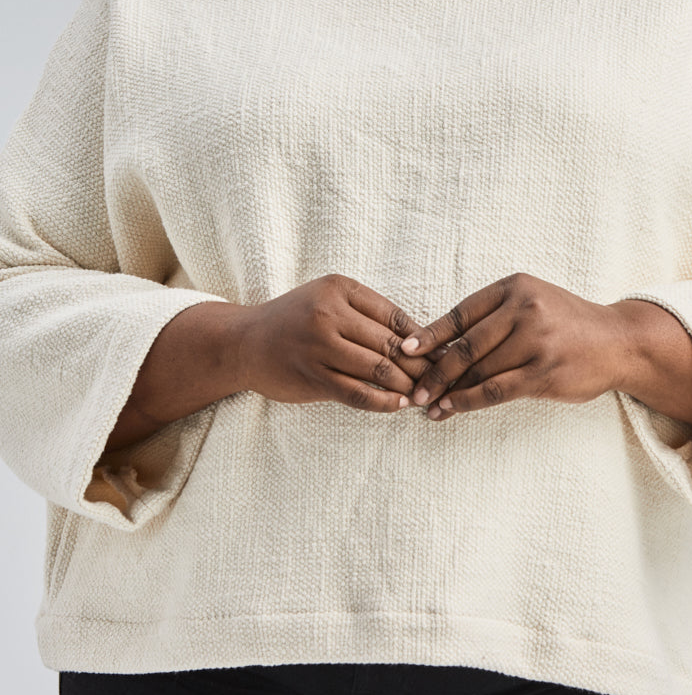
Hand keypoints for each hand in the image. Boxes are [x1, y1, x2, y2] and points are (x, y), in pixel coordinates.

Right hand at [238, 273, 431, 411]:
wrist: (244, 342)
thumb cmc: (294, 320)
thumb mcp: (328, 300)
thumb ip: (367, 314)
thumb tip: (421, 337)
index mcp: (339, 289)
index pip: (395, 317)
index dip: (424, 339)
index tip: (444, 353)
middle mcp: (329, 314)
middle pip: (391, 344)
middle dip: (422, 365)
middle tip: (443, 379)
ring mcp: (319, 347)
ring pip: (378, 370)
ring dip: (407, 385)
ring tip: (425, 394)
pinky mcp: (312, 377)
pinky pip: (357, 393)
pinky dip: (383, 401)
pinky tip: (399, 405)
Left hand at [399, 272, 627, 419]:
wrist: (619, 342)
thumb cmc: (568, 324)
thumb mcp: (533, 304)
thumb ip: (494, 318)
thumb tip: (441, 348)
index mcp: (515, 287)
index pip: (462, 314)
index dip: (430, 335)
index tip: (405, 351)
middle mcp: (524, 310)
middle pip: (465, 346)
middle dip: (434, 371)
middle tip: (411, 388)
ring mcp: (536, 341)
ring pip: (479, 370)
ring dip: (448, 391)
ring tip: (427, 404)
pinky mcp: (544, 372)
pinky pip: (496, 390)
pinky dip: (468, 401)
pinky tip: (451, 408)